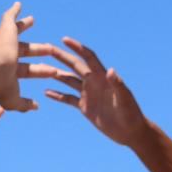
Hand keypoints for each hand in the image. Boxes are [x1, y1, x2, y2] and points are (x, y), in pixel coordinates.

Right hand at [0, 1, 41, 111]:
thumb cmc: (0, 85)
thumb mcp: (12, 99)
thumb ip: (23, 104)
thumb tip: (35, 106)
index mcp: (9, 72)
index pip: (26, 70)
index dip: (39, 71)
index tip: (50, 70)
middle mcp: (5, 55)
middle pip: (25, 50)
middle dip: (38, 49)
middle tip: (50, 48)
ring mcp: (5, 41)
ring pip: (17, 31)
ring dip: (24, 26)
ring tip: (33, 20)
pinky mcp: (5, 28)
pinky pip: (9, 16)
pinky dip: (14, 10)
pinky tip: (19, 5)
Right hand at [27, 37, 148, 147]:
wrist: (130, 131)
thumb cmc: (131, 113)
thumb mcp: (125, 99)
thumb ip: (118, 84)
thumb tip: (111, 70)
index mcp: (103, 77)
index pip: (88, 58)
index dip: (77, 48)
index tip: (64, 39)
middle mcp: (94, 82)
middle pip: (74, 65)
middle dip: (61, 56)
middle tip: (46, 48)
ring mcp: (88, 94)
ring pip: (69, 80)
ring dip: (56, 74)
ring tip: (40, 67)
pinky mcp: (85, 106)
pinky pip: (68, 98)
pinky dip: (57, 95)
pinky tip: (46, 92)